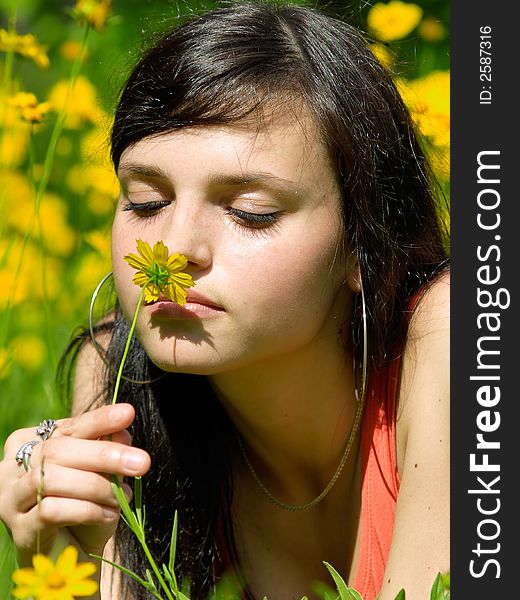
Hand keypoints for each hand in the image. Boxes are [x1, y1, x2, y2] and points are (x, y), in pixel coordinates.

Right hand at [0, 403, 150, 563]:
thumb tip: (122, 428)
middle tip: (142, 462)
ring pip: (50, 479)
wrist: (75, 557)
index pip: (68, 427)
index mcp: (29, 443)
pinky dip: (87, 509)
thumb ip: (108, 446)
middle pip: (57, 450)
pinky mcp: (19, 531)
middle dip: (104, 454)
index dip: (99, 420)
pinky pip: (51, 510)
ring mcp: (10, 500)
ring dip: (96, 486)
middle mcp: (11, 468)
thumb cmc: (87, 506)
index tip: (128, 413)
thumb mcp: (102, 471)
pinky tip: (109, 515)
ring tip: (122, 496)